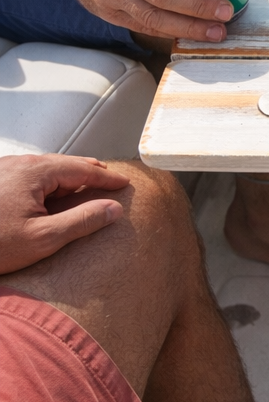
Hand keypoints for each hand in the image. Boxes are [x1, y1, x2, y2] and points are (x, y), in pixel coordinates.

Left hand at [0, 154, 128, 271]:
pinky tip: (51, 193)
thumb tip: (113, 208)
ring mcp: (3, 171)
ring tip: (84, 183)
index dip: (106, 177)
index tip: (124, 183)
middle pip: (62, 163)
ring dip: (67, 175)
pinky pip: (29, 176)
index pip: (81, 169)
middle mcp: (17, 165)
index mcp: (33, 172)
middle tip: (108, 178)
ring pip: (44, 168)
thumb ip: (82, 220)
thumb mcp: (44, 238)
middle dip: (88, 171)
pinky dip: (48, 181)